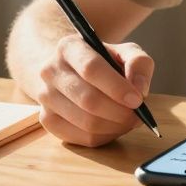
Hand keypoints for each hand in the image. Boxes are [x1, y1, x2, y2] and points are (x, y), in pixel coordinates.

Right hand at [30, 34, 153, 146]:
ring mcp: (45, 97)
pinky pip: (81, 138)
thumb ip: (139, 64)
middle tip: (137, 115)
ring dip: (115, 127)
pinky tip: (112, 127)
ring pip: (86, 122)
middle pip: (88, 100)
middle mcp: (51, 70)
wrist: (72, 71)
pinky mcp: (47, 120)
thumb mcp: (124, 53)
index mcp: (69, 47)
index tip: (137, 100)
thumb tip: (139, 89)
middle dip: (119, 112)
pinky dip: (104, 137)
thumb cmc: (103, 63)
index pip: (91, 68)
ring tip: (128, 120)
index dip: (117, 87)